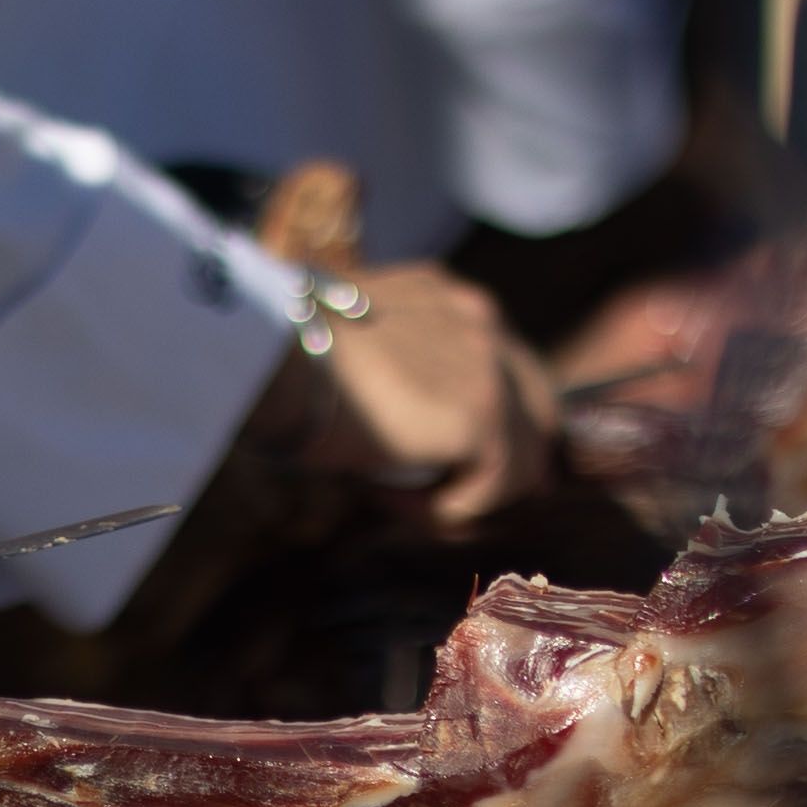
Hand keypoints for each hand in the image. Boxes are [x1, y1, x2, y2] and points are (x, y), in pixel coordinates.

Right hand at [279, 261, 554, 520]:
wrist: (269, 350)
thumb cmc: (277, 351)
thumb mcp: (346, 344)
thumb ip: (388, 365)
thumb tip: (387, 420)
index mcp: (447, 297)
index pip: (501, 366)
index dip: (481, 419)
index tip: (433, 454)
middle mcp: (481, 321)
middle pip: (537, 411)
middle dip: (502, 460)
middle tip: (446, 494)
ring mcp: (491, 367)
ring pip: (522, 460)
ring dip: (466, 491)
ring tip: (399, 497)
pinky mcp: (485, 416)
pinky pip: (493, 487)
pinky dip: (447, 509)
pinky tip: (389, 495)